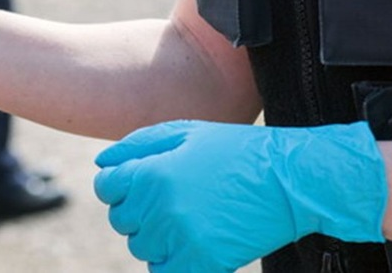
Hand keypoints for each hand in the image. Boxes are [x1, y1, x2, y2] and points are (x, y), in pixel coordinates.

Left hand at [93, 120, 386, 271]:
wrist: (290, 180)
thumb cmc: (235, 151)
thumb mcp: (185, 133)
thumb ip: (136, 146)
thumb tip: (101, 164)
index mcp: (152, 172)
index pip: (106, 187)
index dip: (120, 184)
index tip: (141, 183)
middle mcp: (160, 207)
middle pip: (121, 219)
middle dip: (138, 209)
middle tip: (172, 198)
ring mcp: (181, 238)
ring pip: (141, 246)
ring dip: (155, 235)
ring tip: (188, 217)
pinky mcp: (203, 263)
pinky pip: (162, 271)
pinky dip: (169, 261)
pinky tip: (189, 242)